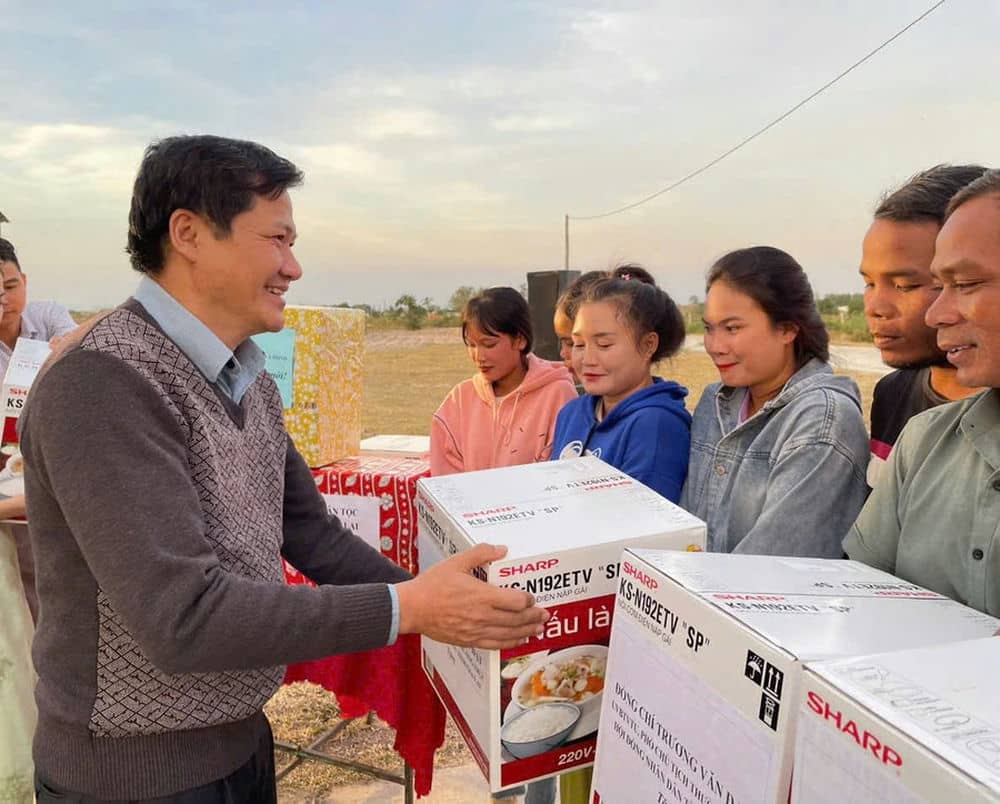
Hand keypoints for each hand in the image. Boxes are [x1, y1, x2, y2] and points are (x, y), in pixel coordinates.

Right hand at [396, 543, 548, 648]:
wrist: (412, 608)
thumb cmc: (433, 585)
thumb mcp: (456, 562)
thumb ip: (481, 553)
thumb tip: (502, 549)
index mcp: (482, 595)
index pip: (515, 601)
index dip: (528, 599)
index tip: (532, 596)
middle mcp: (483, 615)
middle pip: (517, 619)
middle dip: (534, 617)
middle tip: (546, 614)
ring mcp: (477, 630)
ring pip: (509, 634)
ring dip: (527, 631)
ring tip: (539, 628)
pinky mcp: (470, 641)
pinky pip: (496, 645)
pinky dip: (511, 643)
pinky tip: (520, 640)